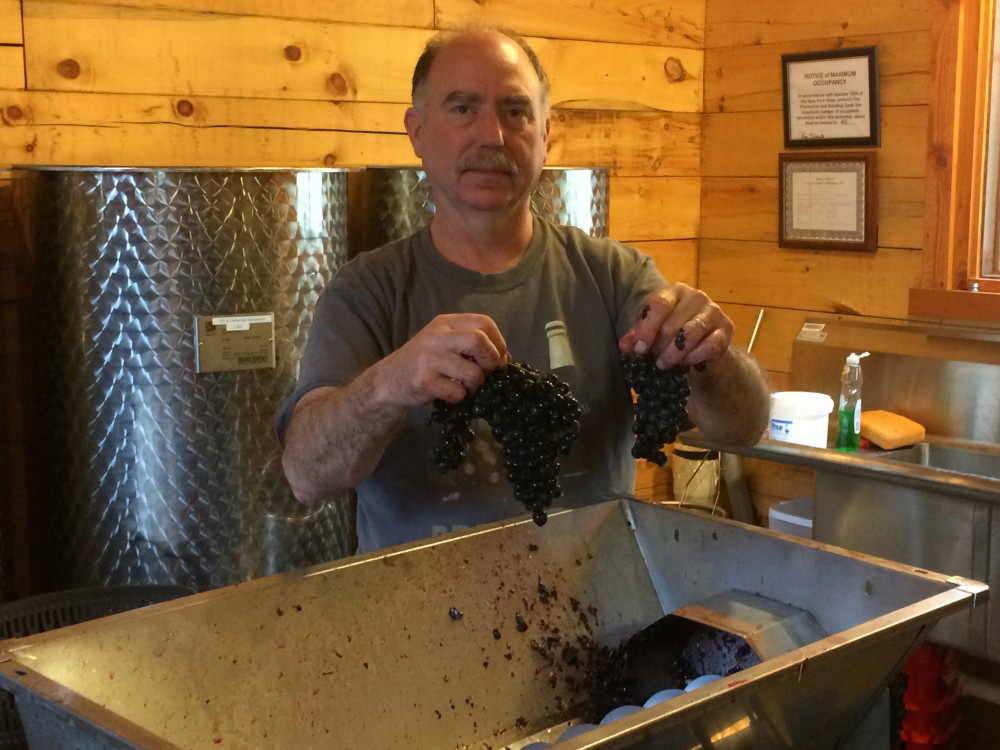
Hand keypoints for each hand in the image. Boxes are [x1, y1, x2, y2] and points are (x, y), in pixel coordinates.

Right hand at [373, 313, 508, 406]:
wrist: (388, 380)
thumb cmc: (424, 361)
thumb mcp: (444, 342)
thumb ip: (471, 343)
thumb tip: (505, 359)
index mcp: (446, 322)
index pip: (484, 323)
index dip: (499, 342)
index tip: (499, 359)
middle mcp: (437, 336)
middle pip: (480, 341)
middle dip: (491, 361)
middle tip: (487, 374)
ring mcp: (429, 358)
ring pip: (473, 373)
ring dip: (477, 385)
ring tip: (467, 386)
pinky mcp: (424, 381)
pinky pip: (458, 392)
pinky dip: (460, 397)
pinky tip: (450, 394)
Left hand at [619, 284, 733, 368]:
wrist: (704, 347)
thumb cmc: (673, 336)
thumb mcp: (652, 335)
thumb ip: (637, 338)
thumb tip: (626, 346)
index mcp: (674, 292)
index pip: (659, 305)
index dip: (647, 329)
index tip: (639, 349)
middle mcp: (696, 296)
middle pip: (672, 323)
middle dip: (659, 346)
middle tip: (653, 361)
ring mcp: (713, 311)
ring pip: (691, 333)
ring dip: (675, 353)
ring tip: (665, 364)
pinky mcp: (727, 329)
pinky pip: (711, 345)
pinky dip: (695, 357)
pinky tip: (686, 364)